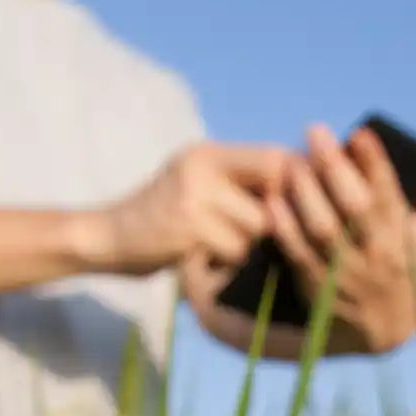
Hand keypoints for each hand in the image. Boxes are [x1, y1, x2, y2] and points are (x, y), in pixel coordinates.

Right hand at [84, 141, 288, 276]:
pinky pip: (237, 250)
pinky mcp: (188, 229)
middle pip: (275, 195)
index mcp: (209, 153)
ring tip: (218, 246)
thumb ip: (244, 182)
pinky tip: (204, 259)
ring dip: (248, 245)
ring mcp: (194, 196)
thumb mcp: (200, 185)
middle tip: (253, 234)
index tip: (296, 209)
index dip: (295, 185)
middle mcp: (203, 166)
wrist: (109, 238)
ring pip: (259, 227)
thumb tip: (307, 184)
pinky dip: (227, 262)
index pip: (275, 158)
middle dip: (274, 220)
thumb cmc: (165, 218)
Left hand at [266, 124, 415, 353]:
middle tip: (315, 132)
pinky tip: (273, 201)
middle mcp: (377, 255)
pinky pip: (298, 253)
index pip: (390, 193)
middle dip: (333, 165)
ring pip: (323, 227)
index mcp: (404, 237)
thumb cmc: (406, 269)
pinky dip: (284, 227)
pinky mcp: (319, 287)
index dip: (374, 161)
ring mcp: (347, 273)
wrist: (386, 330)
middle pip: (354, 205)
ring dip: (305, 191)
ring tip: (291, 162)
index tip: (359, 134)